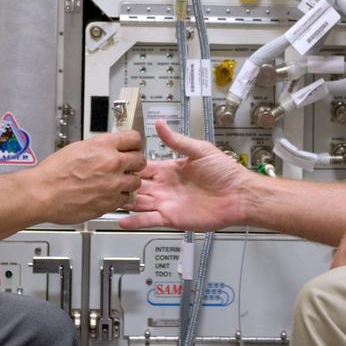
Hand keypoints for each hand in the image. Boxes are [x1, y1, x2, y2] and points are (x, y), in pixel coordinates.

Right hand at [34, 130, 145, 222]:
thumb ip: (98, 148)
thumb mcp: (77, 148)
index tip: (132, 146)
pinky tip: (108, 193)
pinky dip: (119, 196)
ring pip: (136, 181)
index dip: (133, 143)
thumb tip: (109, 148)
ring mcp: (113, 184)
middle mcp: (112, 163)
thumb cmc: (53, 173)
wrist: (43, 193)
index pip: (134, 138)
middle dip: (134, 162)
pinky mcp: (110, 203)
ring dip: (128, 181)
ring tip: (116, 181)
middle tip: (127, 165)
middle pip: (140, 160)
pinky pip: (125, 198)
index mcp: (103, 146)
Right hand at [119, 120, 251, 231]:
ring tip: (107, 200)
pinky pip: (149, 220)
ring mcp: (167, 203)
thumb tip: (160, 124)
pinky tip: (121, 220)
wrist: (239, 195)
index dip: (131, 166)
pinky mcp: (171, 218)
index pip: (145, 167)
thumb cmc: (226, 173)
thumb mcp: (200, 150)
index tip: (116, 163)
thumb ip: (177, 140)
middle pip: (138, 186)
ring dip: (125, 202)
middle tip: (106, 183)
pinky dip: (135, 221)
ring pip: (140, 203)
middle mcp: (166, 187)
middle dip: (123, 184)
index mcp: (171, 169)